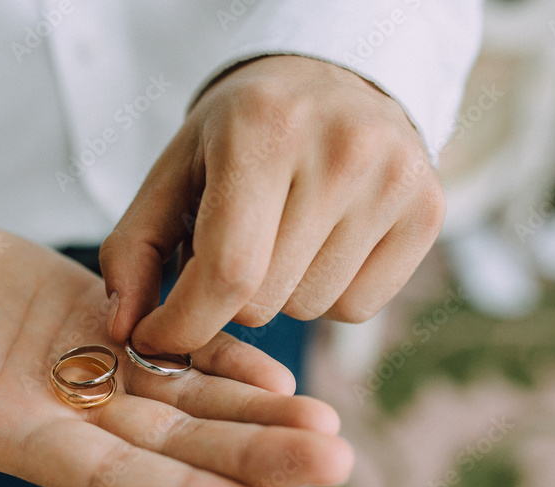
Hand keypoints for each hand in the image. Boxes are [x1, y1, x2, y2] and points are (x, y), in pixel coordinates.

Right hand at [0, 214, 351, 486]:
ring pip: (185, 400)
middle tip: (337, 460)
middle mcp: (67, 415)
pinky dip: (222, 357)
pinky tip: (278, 372)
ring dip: (255, 415)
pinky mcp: (102, 324)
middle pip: (173, 445)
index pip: (112, 482)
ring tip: (328, 424)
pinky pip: (171, 347)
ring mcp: (90, 370)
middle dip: (251, 457)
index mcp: (17, 437)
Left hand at [101, 55, 445, 353]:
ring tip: (282, 236)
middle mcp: (342, 150)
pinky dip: (327, 294)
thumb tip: (125, 332)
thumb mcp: (174, 173)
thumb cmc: (240, 135)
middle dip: (229, 298)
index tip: (158, 336)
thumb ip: (133, 251)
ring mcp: (395, 180)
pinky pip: (358, 309)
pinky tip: (323, 243)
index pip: (228, 272)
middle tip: (231, 250)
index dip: (184, 324)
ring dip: (281, 294)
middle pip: (265, 301)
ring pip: (311, 310)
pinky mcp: (429, 211)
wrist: (332, 82)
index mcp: (264, 130)